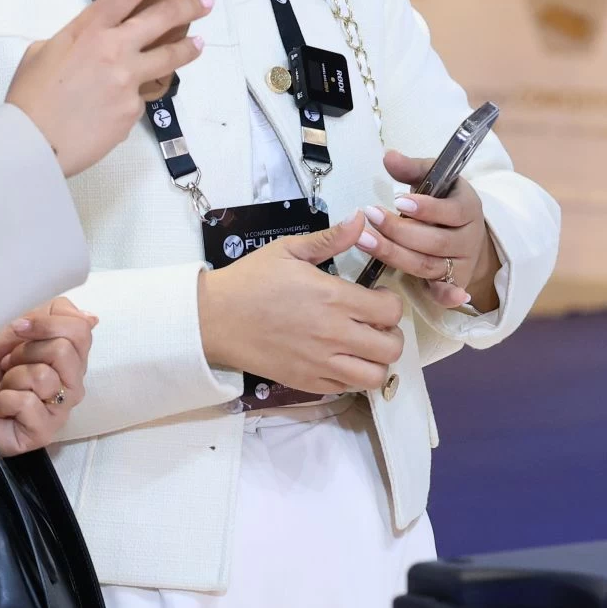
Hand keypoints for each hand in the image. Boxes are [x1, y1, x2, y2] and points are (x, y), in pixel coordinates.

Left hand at [0, 297, 95, 455]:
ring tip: (5, 387)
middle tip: (8, 364)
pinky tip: (2, 407)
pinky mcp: (45, 431)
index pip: (80, 330)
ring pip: (44, 376)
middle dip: (25, 352)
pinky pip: (27, 402)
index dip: (47, 324)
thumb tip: (92, 318)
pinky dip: (5, 400)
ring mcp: (61, 408)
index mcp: (70, 356)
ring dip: (12, 378)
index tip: (18, 328)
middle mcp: (71, 382)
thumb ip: (51, 316)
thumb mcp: (13, 329)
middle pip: (63, 350)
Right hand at [5, 0, 210, 175]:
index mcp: (88, 29)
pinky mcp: (133, 110)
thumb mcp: (41, 52)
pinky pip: (140, 98)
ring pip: (169, 58)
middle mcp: (115, 50)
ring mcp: (128, 80)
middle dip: (188, 5)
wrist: (32, 143)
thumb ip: (74, 40)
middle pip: (162, 19)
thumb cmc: (29, 97)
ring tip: (197, 43)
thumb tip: (91, 45)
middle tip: (205, 1)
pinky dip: (131, 98)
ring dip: (187, 47)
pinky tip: (113, 108)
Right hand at [197, 214, 405, 395]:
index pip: (391, 310)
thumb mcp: (289, 250)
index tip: (376, 297)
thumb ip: (331, 238)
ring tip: (363, 346)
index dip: (391, 303)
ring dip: (377, 361)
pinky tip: (340, 359)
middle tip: (375, 324)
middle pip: (391, 346)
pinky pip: (347, 389)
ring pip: (375, 376)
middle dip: (391, 333)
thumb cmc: (251, 280)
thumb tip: (362, 219)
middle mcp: (334, 334)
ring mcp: (321, 363)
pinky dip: (352, 377)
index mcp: (334, 298)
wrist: (215, 318)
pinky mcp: (307, 382)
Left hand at [363, 148, 498, 311]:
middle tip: (371, 216)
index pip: (451, 210)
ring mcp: (463, 263)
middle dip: (400, 232)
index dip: (426, 208)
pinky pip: (444, 291)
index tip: (398, 202)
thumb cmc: (444, 201)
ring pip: (429, 265)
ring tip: (365, 241)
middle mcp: (469, 238)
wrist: (468, 233)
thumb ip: (412, 169)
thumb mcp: (434, 180)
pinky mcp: (455, 283)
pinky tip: (428, 294)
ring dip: (396, 255)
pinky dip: (442, 296)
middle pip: (435, 242)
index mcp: (468, 207)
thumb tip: (388, 156)